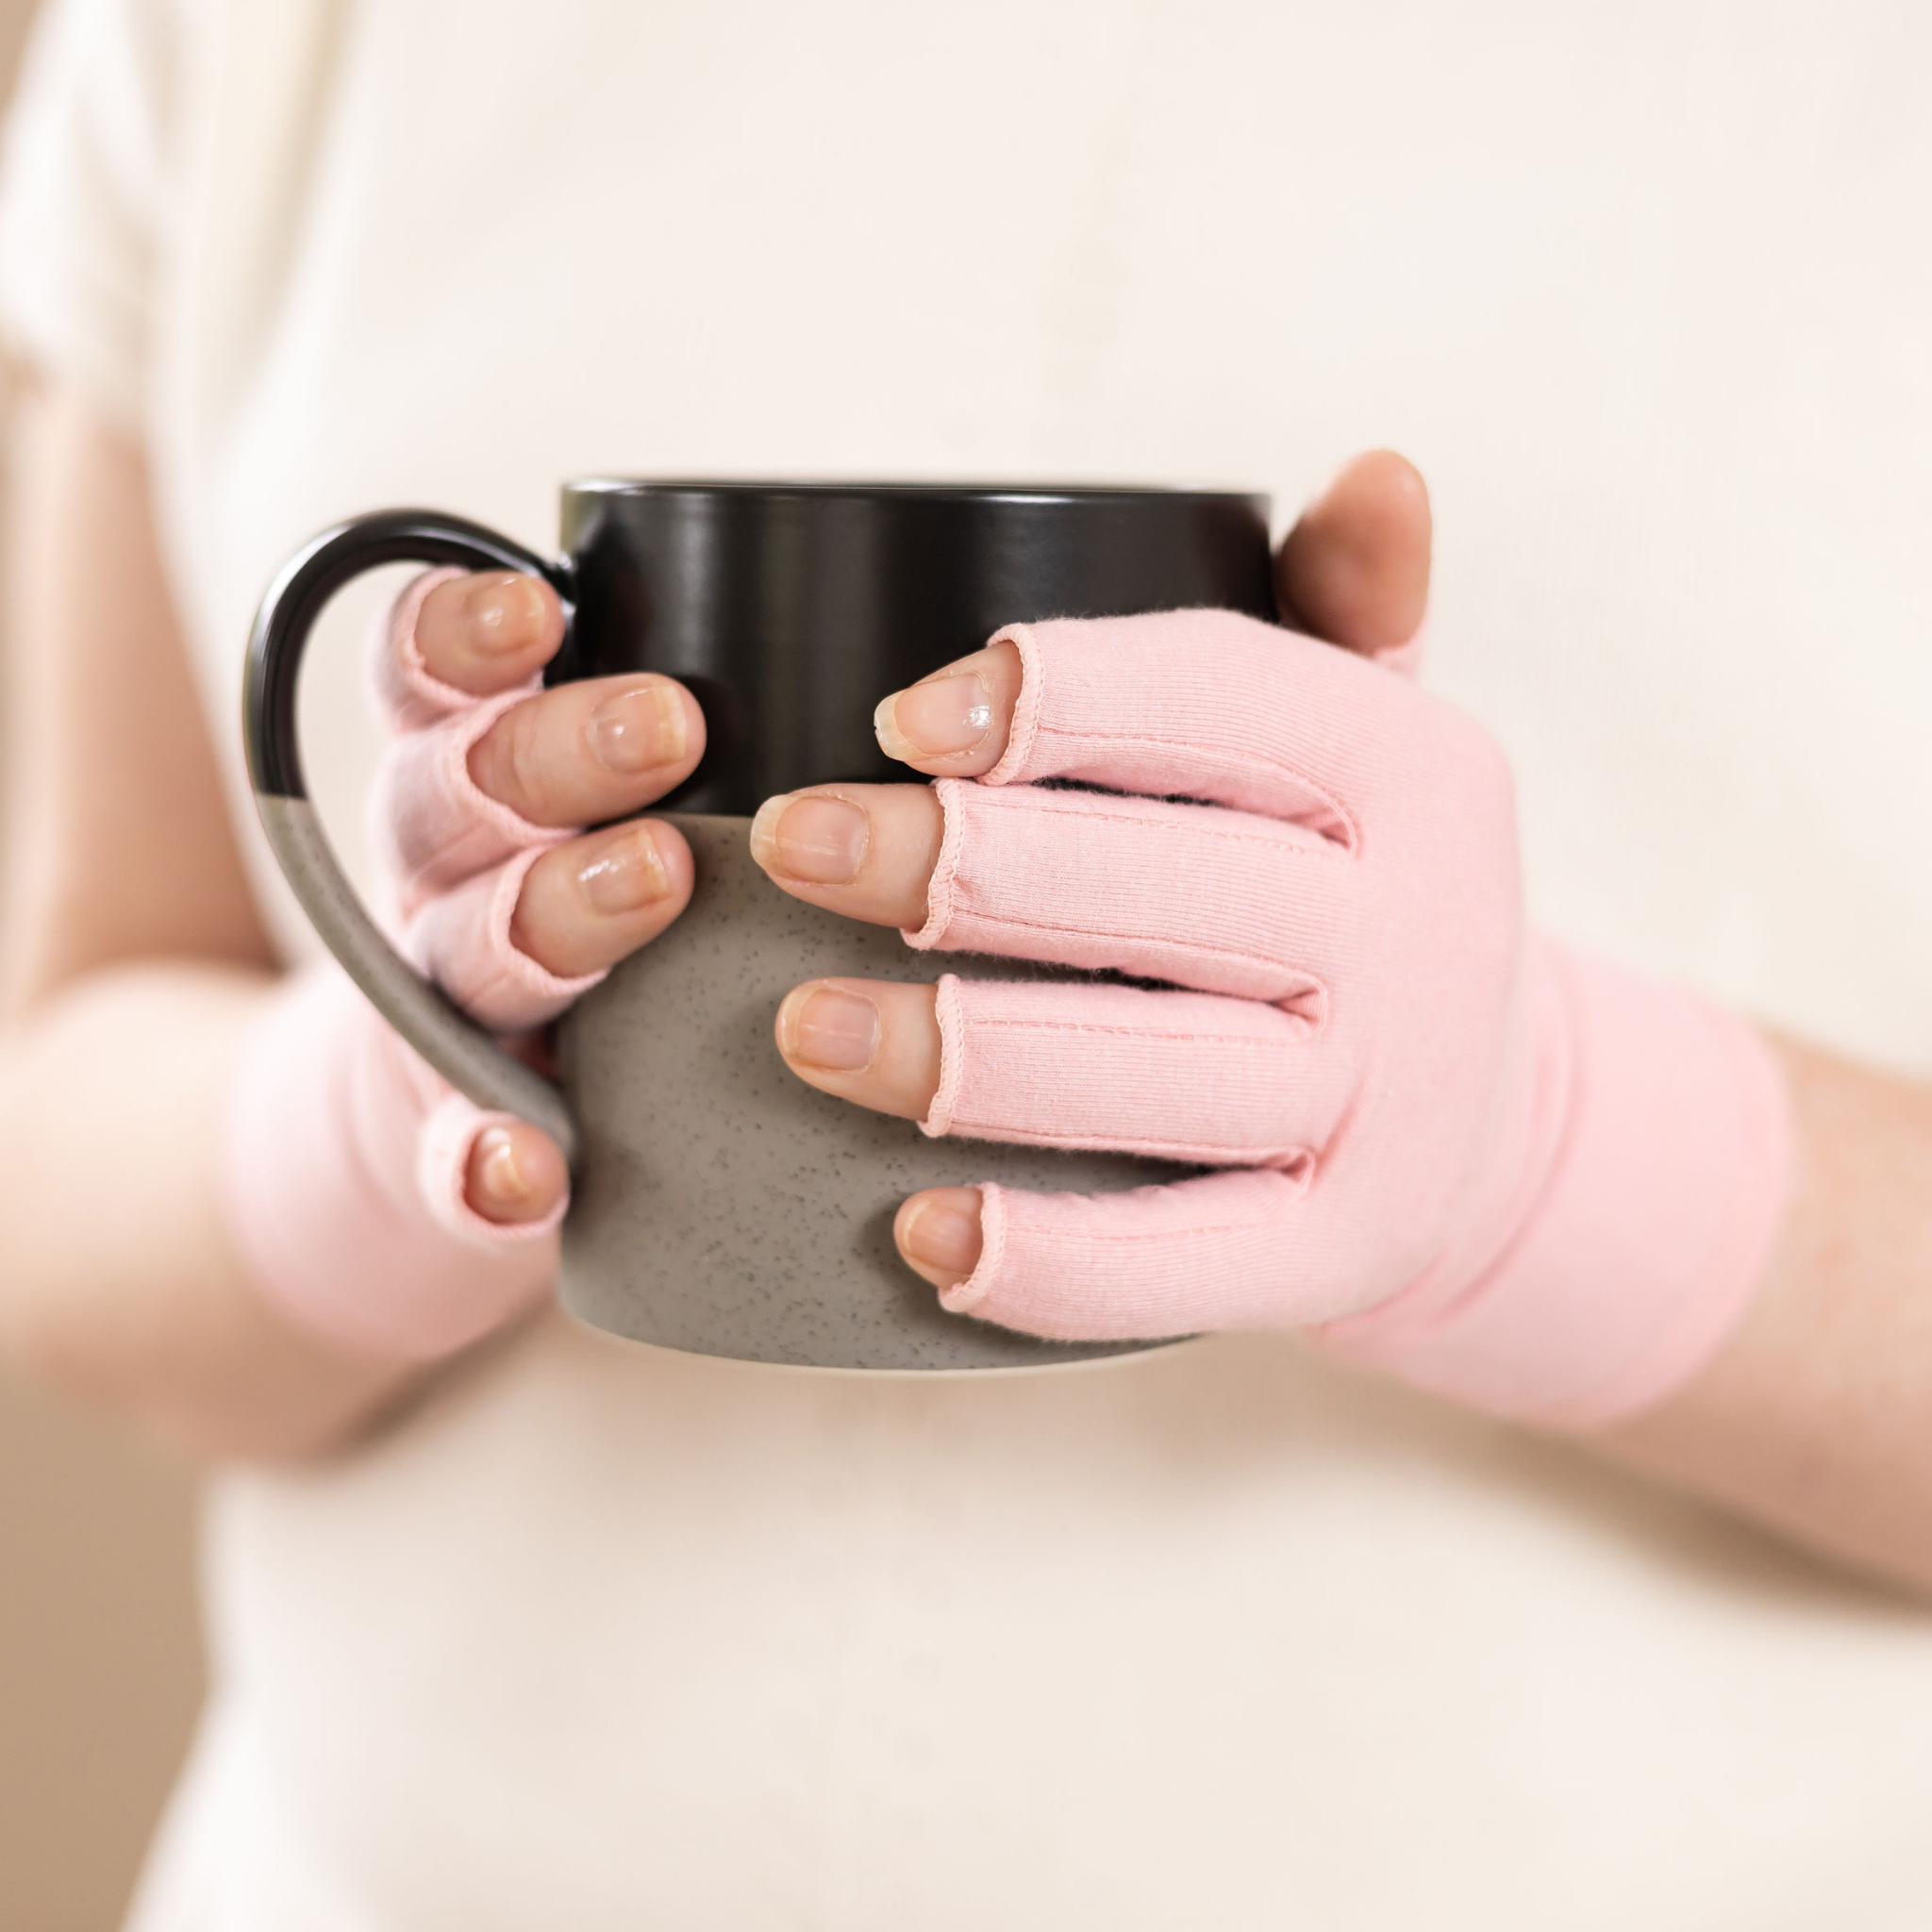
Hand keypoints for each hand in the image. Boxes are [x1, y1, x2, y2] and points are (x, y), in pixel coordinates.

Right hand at [373, 568, 706, 1222]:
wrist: (483, 1102)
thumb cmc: (605, 890)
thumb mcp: (621, 787)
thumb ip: (716, 714)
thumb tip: (933, 661)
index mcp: (472, 760)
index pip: (430, 667)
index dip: (466, 628)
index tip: (542, 608)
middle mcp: (442, 862)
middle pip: (460, 786)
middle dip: (556, 749)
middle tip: (670, 728)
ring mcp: (444, 996)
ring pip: (467, 944)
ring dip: (549, 911)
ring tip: (653, 882)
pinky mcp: (456, 1126)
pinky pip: (452, 1148)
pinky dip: (483, 1161)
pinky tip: (525, 1172)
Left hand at [751, 453, 1787, 1423]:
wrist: (1480, 1120)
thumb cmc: (1357, 896)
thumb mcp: (1374, 743)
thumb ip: (1342, 614)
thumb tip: (1380, 469)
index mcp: (1420, 774)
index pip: (1218, 699)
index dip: (1050, 698)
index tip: (899, 718)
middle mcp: (1426, 938)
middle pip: (1162, 888)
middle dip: (957, 866)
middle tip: (794, 847)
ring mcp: (1391, 1111)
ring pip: (1150, 1076)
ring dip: (960, 1057)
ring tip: (804, 1031)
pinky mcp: (1346, 1254)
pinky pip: (1182, 1265)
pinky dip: (1047, 1262)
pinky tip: (919, 1237)